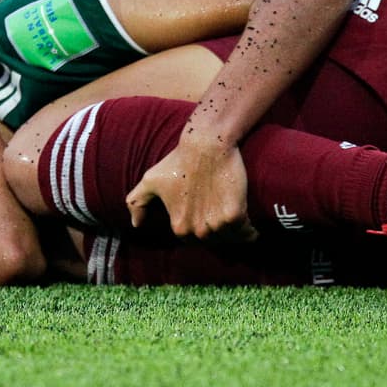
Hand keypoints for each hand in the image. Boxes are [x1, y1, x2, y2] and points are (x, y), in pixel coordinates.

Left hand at [126, 137, 257, 242]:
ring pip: (232, 238)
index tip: (207, 215)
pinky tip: (250, 222)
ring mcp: (216, 225)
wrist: (205, 145)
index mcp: (179, 228)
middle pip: (215, 241)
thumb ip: (137, 203)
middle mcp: (197, 231)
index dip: (201, 227)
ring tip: (237, 219)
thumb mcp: (151, 180)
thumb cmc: (178, 161)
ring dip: (236, 233)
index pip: (194, 240)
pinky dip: (250, 229)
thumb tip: (136, 225)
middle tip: (222, 214)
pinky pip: (247, 232)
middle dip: (218, 231)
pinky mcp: (235, 216)